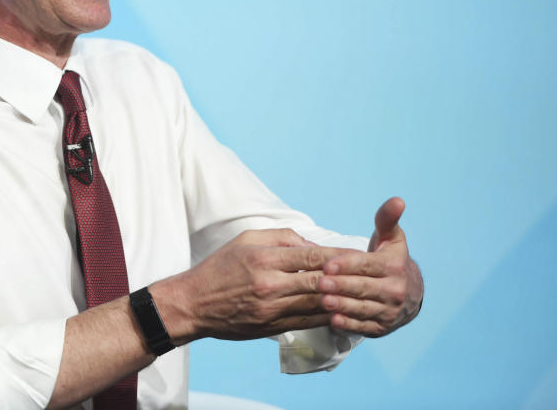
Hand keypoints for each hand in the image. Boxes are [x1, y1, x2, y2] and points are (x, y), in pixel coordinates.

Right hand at [168, 229, 354, 342]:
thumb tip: (312, 245)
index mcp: (263, 258)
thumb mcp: (245, 240)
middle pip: (319, 281)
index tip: (357, 255)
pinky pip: (307, 322)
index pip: (310, 256)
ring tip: (362, 294)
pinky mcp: (271, 327)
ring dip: (341, 299)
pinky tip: (342, 311)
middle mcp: (269, 284)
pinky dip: (326, 316)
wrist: (194, 304)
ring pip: (316, 304)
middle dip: (346, 278)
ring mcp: (271, 309)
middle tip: (369, 274)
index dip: (338, 256)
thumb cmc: (219, 268)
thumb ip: (280, 237)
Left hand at [318, 197, 423, 336]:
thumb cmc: (389, 258)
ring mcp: (389, 311)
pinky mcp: (382, 327)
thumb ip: (386, 219)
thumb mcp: (390, 238)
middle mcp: (395, 290)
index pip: (367, 264)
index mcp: (394, 266)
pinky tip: (332, 320)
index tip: (327, 264)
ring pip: (363, 308)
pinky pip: (364, 326)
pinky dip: (349, 324)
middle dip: (341, 285)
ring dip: (343, 305)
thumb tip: (397, 200)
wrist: (409, 292)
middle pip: (363, 287)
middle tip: (319, 282)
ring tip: (322, 301)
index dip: (347, 264)